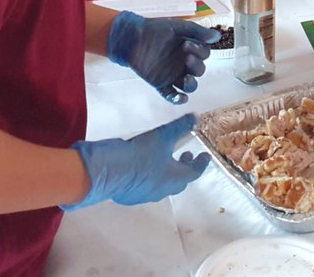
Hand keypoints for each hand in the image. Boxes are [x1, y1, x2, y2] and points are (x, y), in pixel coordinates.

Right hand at [62, 115, 208, 209]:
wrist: (108, 172)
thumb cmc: (139, 154)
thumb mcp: (163, 135)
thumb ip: (180, 126)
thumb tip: (195, 118)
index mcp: (174, 178)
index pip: (194, 172)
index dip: (201, 163)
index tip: (204, 156)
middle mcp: (162, 190)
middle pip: (179, 181)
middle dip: (184, 168)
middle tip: (186, 156)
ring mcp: (145, 195)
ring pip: (162, 185)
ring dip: (167, 173)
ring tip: (165, 161)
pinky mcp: (130, 196)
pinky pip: (146, 188)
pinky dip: (151, 177)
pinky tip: (144, 169)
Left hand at [107, 11, 219, 102]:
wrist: (131, 37)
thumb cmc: (154, 29)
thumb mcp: (178, 27)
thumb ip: (197, 32)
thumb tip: (216, 36)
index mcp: (190, 49)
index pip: (204, 54)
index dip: (200, 51)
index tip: (188, 45)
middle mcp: (184, 63)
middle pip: (199, 70)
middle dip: (196, 66)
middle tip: (187, 57)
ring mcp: (173, 74)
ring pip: (189, 85)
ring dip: (191, 84)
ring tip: (187, 78)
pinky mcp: (161, 84)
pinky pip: (172, 95)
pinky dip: (177, 99)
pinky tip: (181, 98)